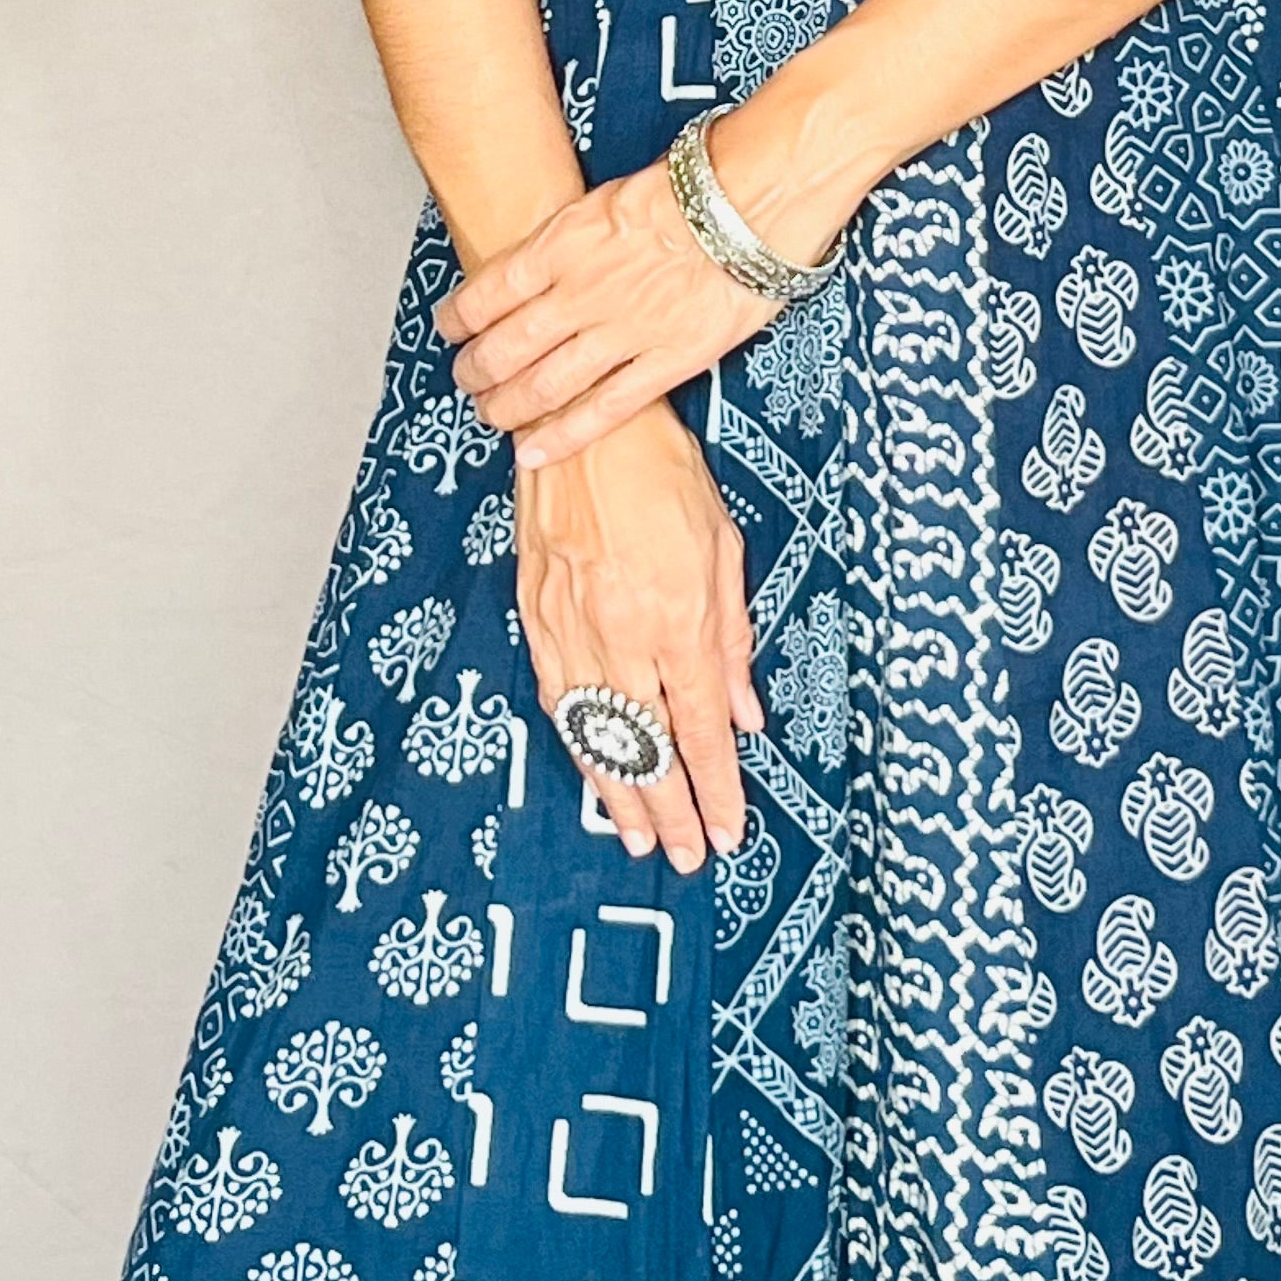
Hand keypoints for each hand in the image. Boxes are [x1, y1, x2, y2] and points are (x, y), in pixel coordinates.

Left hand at [439, 148, 774, 466]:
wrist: (752, 197)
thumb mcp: (607, 196)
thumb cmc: (690, 185)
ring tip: (489, 414)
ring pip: (544, 383)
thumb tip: (547, 259)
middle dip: (476, 368)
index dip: (460, 318)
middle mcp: (583, 291)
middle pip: (507, 345)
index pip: (489, 292)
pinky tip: (533, 449)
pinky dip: (563, 435)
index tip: (449, 328)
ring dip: (507, 404)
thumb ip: (572, 236)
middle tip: (464, 378)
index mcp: (564, 244)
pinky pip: (605, 409)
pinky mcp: (669, 359)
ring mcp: (623, 331)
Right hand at [518, 401, 763, 869]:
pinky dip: (576, 742)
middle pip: (648, 748)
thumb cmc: (660, 471)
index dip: (715, 788)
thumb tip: (744, 713)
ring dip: (618, 793)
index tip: (728, 830)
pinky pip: (558, 698)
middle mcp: (622, 636)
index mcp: (678, 619)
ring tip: (637, 836)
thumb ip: (732, 638)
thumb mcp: (722, 545)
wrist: (580, 425)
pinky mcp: (535, 615)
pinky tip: (590, 767)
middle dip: (670, 810)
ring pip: (596, 735)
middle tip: (686, 855)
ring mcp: (571, 630)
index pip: (701, 729)